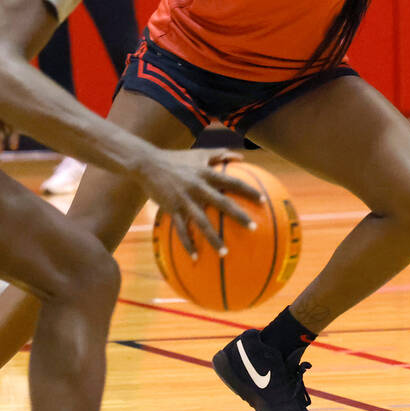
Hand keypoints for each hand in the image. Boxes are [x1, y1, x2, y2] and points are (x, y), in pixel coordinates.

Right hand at [138, 149, 259, 259]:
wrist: (147, 164)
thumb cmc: (176, 159)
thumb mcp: (199, 153)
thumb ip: (220, 154)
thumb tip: (241, 156)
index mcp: (206, 173)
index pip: (232, 182)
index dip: (248, 190)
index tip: (262, 201)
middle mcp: (197, 186)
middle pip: (222, 203)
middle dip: (238, 216)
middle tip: (253, 228)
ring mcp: (184, 199)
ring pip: (201, 222)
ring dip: (213, 238)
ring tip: (225, 253)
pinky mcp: (172, 209)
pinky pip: (181, 230)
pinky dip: (188, 244)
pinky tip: (195, 257)